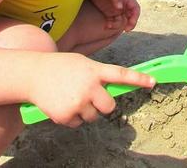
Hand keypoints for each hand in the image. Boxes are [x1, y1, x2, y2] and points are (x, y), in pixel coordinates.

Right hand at [28, 52, 154, 126]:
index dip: (139, 79)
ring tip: (71, 96)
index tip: (153, 82)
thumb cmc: (61, 66)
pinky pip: (79, 123)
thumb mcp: (83, 63)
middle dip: (103, 104)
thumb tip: (116, 86)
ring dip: (87, 110)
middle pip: (110, 106)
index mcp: (94, 70)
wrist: (33, 74)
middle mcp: (89, 87)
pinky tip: (62, 103)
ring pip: (94, 116)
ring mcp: (78, 102)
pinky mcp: (67, 116)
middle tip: (91, 96)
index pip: (122, 74)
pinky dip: (73, 117)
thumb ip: (99, 74)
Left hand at [89, 0, 139, 31]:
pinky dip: (111, 25)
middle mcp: (124, 4)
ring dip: (117, 25)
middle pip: (130, 17)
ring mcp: (117, 9)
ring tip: (108, 25)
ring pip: (121, 21)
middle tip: (125, 30)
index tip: (131, 24)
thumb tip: (120, 8)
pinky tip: (105, 25)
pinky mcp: (109, 12)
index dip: (135, 17)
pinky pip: (113, 21)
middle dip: (128, 24)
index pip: (135, 9)